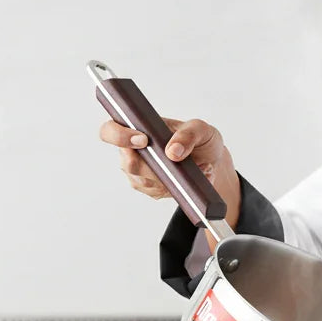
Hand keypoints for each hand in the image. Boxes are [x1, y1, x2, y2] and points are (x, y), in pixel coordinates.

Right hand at [99, 117, 239, 225]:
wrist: (212, 161)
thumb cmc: (201, 139)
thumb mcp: (201, 129)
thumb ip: (188, 134)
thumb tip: (172, 151)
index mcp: (138, 128)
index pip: (110, 130)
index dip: (119, 137)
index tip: (143, 140)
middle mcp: (133, 151)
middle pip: (129, 164)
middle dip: (156, 166)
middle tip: (180, 159)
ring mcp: (140, 173)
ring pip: (144, 182)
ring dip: (172, 176)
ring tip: (195, 166)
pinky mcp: (151, 189)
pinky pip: (158, 192)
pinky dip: (177, 186)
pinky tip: (190, 177)